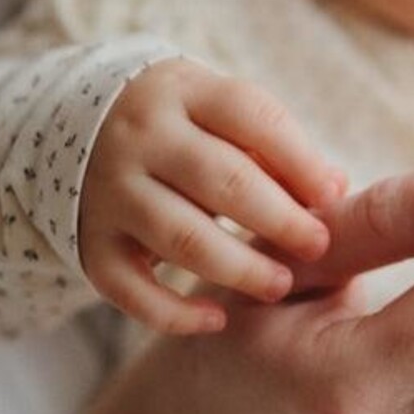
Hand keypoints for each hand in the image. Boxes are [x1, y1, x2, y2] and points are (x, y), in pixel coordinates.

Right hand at [78, 59, 337, 333]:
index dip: (299, 160)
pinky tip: (218, 320)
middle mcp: (141, 138)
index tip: (334, 197)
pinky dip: (173, 312)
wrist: (78, 127)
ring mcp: (109, 191)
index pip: (251, 118)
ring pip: (180, 237)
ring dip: (238, 267)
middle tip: (318, 246)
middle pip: (222, 181)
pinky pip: (129, 287)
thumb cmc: (184, 126)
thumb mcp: (222, 114)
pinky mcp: (90, 242)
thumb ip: (276, 148)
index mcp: (184, 92)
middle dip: (279, 220)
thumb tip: (334, 188)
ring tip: (281, 286)